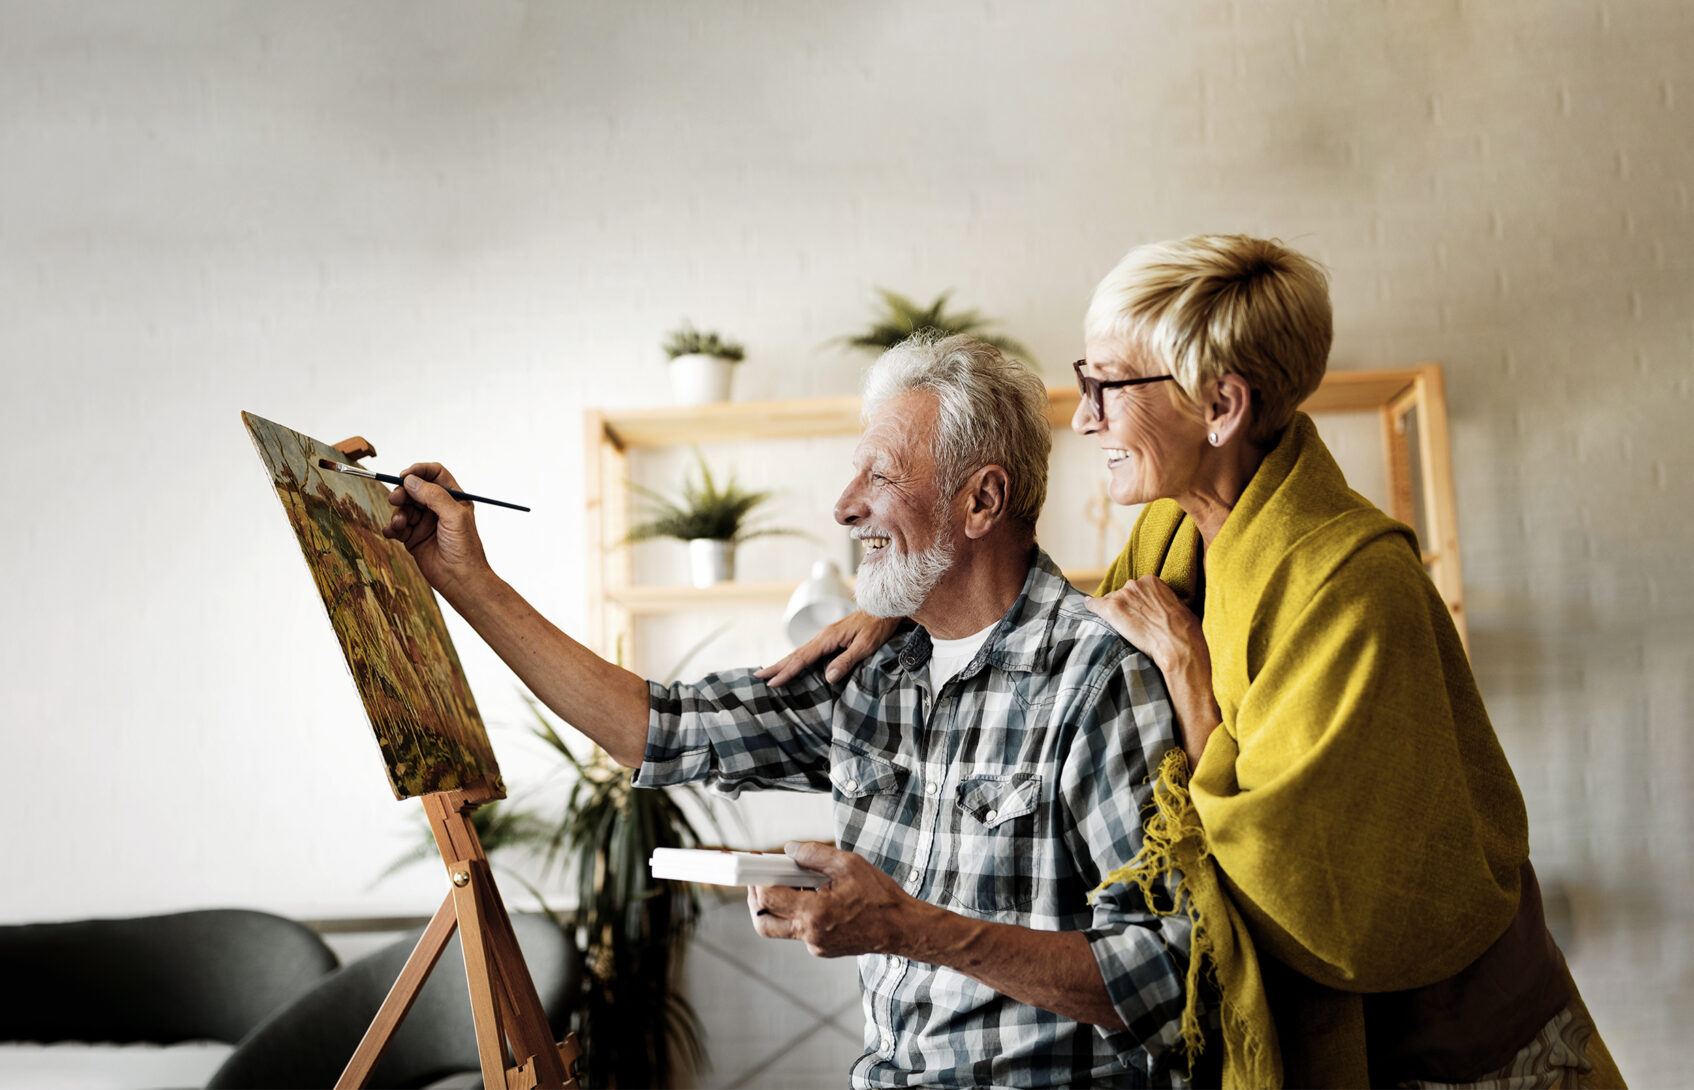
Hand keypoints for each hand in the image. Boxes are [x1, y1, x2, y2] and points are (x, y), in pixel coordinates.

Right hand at [381, 462, 491, 596]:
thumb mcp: (454, 516)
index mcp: (453, 498)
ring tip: (400, 524)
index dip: (419, 471)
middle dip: (403, 492)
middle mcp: (438, 508)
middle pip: (414, 489)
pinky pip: (397, 526)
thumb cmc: (465, 548)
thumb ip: (433, 495)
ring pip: (404, 507)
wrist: (459, 579)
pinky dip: (392, 527)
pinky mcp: (413, 537)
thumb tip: (411, 480)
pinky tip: (392, 532)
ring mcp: (425, 522)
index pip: (435, 474)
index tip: (405, 476)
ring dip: (398, 513)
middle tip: (396, 499)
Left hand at [747, 842, 922, 958]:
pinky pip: (799, 931)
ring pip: (780, 928)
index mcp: (815, 913)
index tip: (755, 865)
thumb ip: (813, 855)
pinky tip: (815, 896)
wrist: (901, 928)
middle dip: (756, 900)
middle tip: (762, 879)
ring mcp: (815, 945)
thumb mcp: (848, 864)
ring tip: (794, 883)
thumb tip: (789, 849)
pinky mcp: (822, 949)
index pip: (767, 899)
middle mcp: (810, 934)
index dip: (756, 879)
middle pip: (763, 923)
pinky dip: (798, 913)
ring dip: (778, 906)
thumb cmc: (879, 896)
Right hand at [756, 611, 901, 686]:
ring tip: (770, 672)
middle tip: (758, 676)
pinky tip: (794, 665)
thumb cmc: (877, 627)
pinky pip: (809, 651)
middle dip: (777, 666)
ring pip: (800, 652)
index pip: (802, 658)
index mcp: (828, 638)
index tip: (772, 682)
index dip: (786, 671)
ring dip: (784, 663)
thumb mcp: (865, 646)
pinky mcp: (831, 638)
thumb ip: (846, 661)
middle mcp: (823, 636)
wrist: (884, 608)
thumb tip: (828, 678)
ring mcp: (826, 636)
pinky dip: (797, 659)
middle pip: (795, 654)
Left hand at [1085, 576, 1218, 766]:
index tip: (1138, 613)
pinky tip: (1088, 609)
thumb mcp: (1179, 607)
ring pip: (1110, 601)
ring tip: (1122, 629)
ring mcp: (1123, 596)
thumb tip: (1165, 606)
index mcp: (1152, 581)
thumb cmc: (1185, 631)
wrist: (1178, 646)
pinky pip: (1094, 605)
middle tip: (1133, 623)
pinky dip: (1092, 608)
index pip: (1135, 588)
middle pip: (1121, 593)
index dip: (1136, 602)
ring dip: (1114, 613)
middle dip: (1125, 607)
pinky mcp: (1112, 609)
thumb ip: (1165, 601)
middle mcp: (1135, 584)